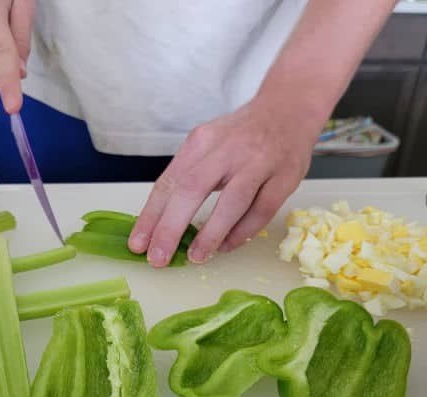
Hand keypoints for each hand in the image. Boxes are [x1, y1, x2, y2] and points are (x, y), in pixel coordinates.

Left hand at [128, 94, 320, 267]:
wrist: (289, 108)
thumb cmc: (241, 136)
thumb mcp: (208, 146)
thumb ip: (188, 177)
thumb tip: (161, 223)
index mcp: (201, 141)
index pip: (169, 182)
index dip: (151, 216)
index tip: (137, 244)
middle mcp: (228, 149)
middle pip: (193, 189)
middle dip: (171, 227)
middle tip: (158, 258)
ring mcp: (259, 162)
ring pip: (232, 201)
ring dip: (211, 233)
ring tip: (195, 258)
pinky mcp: (285, 177)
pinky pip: (262, 210)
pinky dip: (243, 232)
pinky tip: (226, 246)